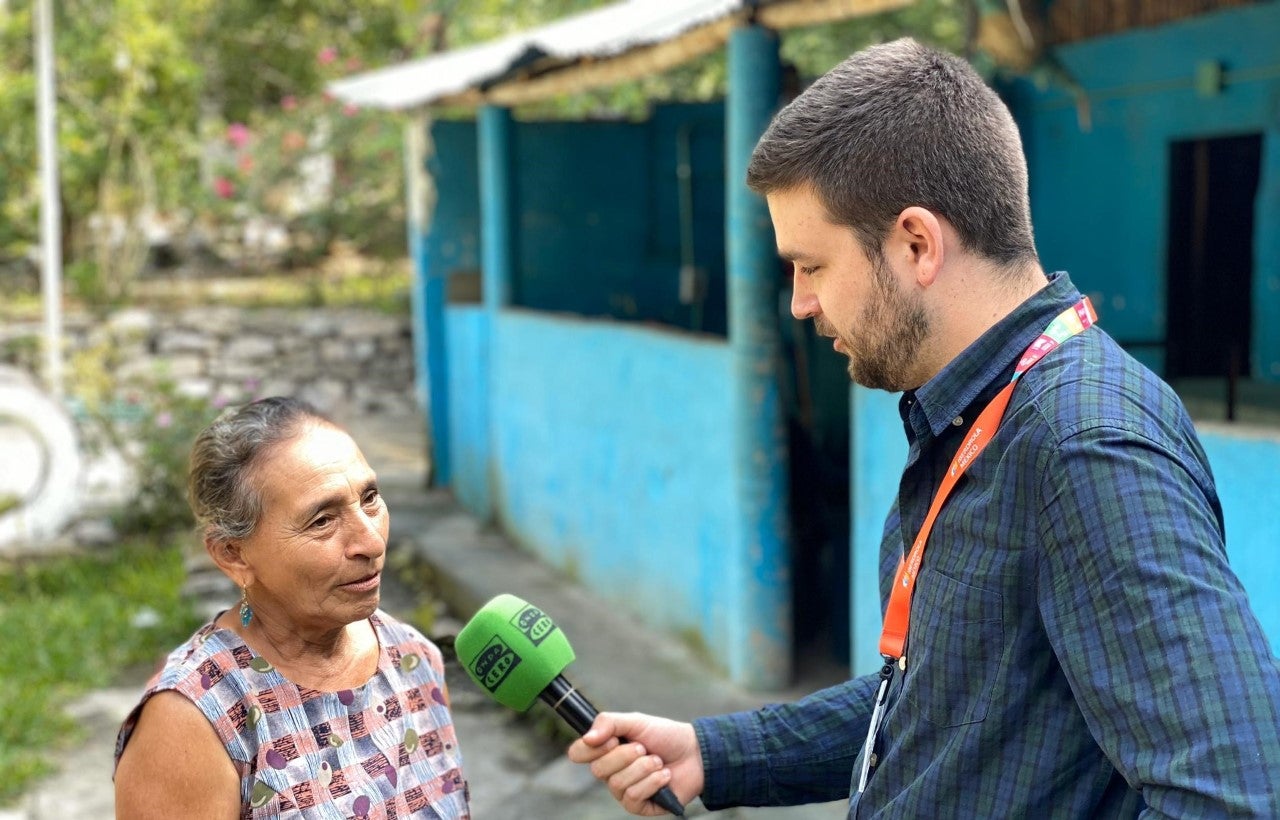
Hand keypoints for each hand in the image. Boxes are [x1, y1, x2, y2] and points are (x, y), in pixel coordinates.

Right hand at [567, 712, 703, 815]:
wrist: (696, 752)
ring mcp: (624, 791)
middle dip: (625, 755)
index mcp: (605, 750)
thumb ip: (609, 722)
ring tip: (658, 761)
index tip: (612, 739)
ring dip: (643, 768)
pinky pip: (633, 797)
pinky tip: (664, 775)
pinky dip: (652, 782)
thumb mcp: (636, 721)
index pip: (578, 753)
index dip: (591, 748)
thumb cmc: (665, 736)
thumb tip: (587, 737)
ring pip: (617, 784)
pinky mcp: (639, 806)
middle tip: (644, 748)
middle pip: (598, 770)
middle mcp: (611, 772)